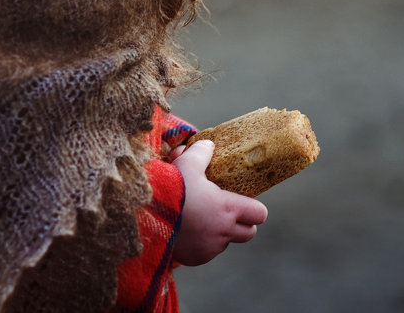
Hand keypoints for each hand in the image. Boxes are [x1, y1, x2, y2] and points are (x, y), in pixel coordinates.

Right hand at [169, 140, 267, 265]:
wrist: (144, 217)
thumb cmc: (170, 188)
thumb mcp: (187, 163)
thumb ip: (201, 153)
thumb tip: (208, 145)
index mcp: (227, 208)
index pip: (259, 213)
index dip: (254, 207)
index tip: (244, 201)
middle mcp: (223, 232)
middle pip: (249, 233)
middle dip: (242, 223)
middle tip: (227, 211)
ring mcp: (209, 248)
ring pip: (225, 242)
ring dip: (219, 233)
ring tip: (201, 218)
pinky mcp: (195, 258)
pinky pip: (206, 252)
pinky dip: (202, 243)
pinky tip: (187, 230)